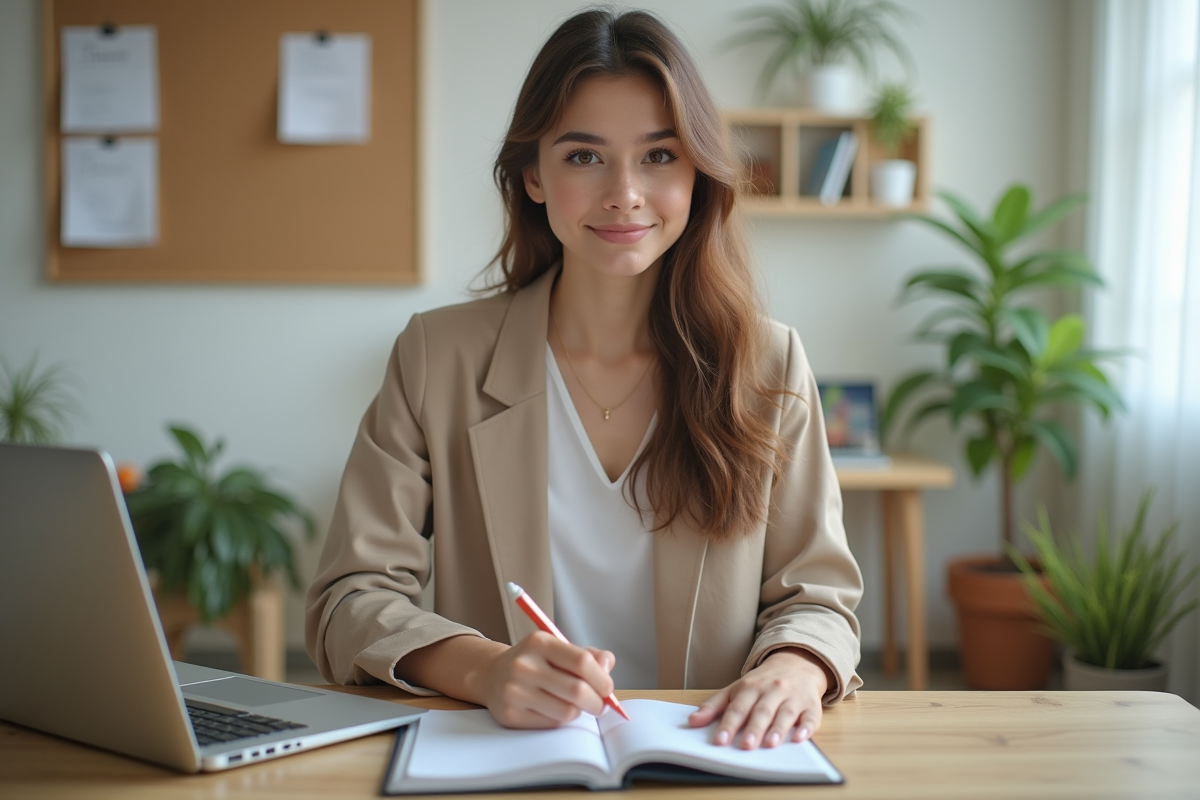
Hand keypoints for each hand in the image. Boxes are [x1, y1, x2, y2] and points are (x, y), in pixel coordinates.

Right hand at [470, 631, 615, 728]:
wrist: (493, 675)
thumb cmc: (534, 662)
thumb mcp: (558, 648)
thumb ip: (587, 655)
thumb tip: (607, 665)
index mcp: (540, 642)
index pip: (582, 661)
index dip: (602, 678)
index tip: (607, 688)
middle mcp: (524, 665)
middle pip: (577, 690)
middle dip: (597, 702)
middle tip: (600, 705)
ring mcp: (515, 691)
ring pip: (567, 711)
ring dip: (578, 711)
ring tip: (574, 704)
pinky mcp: (510, 715)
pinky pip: (552, 724)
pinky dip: (561, 719)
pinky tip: (554, 709)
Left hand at [687, 648, 832, 748]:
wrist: (796, 663)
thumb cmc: (761, 682)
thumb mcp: (736, 689)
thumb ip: (714, 706)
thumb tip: (692, 722)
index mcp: (750, 687)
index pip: (737, 708)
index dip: (728, 724)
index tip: (719, 741)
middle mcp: (772, 690)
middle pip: (761, 711)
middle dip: (753, 728)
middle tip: (745, 746)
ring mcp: (792, 697)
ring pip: (785, 713)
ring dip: (777, 728)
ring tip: (769, 744)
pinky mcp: (810, 705)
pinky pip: (810, 716)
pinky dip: (806, 727)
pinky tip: (800, 737)